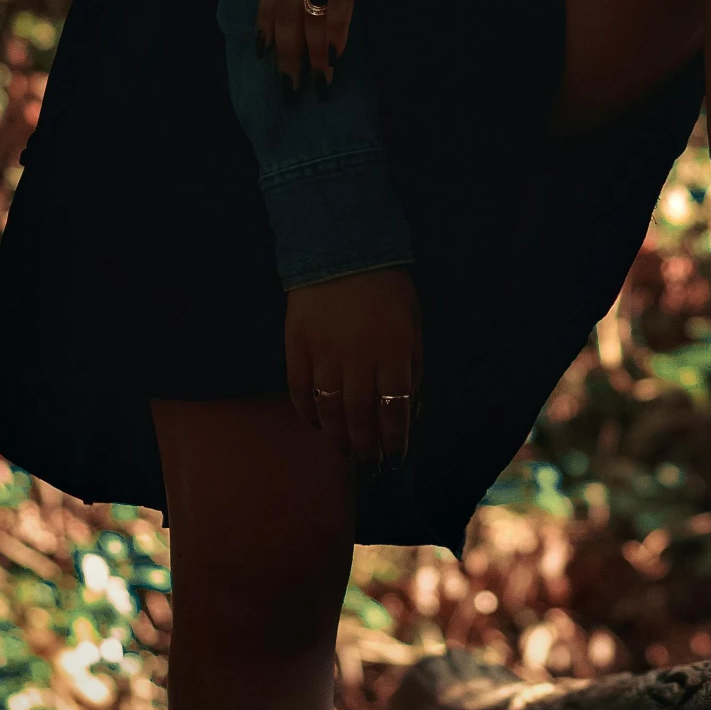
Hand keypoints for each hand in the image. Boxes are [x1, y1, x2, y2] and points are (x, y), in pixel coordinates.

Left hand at [258, 0, 461, 88]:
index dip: (265, 23)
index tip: (264, 53)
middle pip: (284, 9)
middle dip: (286, 51)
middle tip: (288, 85)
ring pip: (308, 13)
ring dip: (311, 53)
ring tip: (316, 84)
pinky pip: (338, 5)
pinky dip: (336, 34)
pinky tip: (336, 58)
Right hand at [287, 267, 422, 465]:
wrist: (340, 249)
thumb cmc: (385, 285)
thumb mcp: (412, 320)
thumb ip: (412, 361)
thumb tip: (406, 401)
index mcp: (394, 351)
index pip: (396, 409)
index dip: (394, 438)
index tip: (395, 455)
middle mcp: (359, 358)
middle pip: (361, 417)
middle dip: (366, 445)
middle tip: (368, 460)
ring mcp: (324, 354)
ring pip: (329, 410)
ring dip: (338, 435)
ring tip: (345, 447)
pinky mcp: (297, 347)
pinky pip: (300, 391)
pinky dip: (307, 412)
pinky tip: (316, 422)